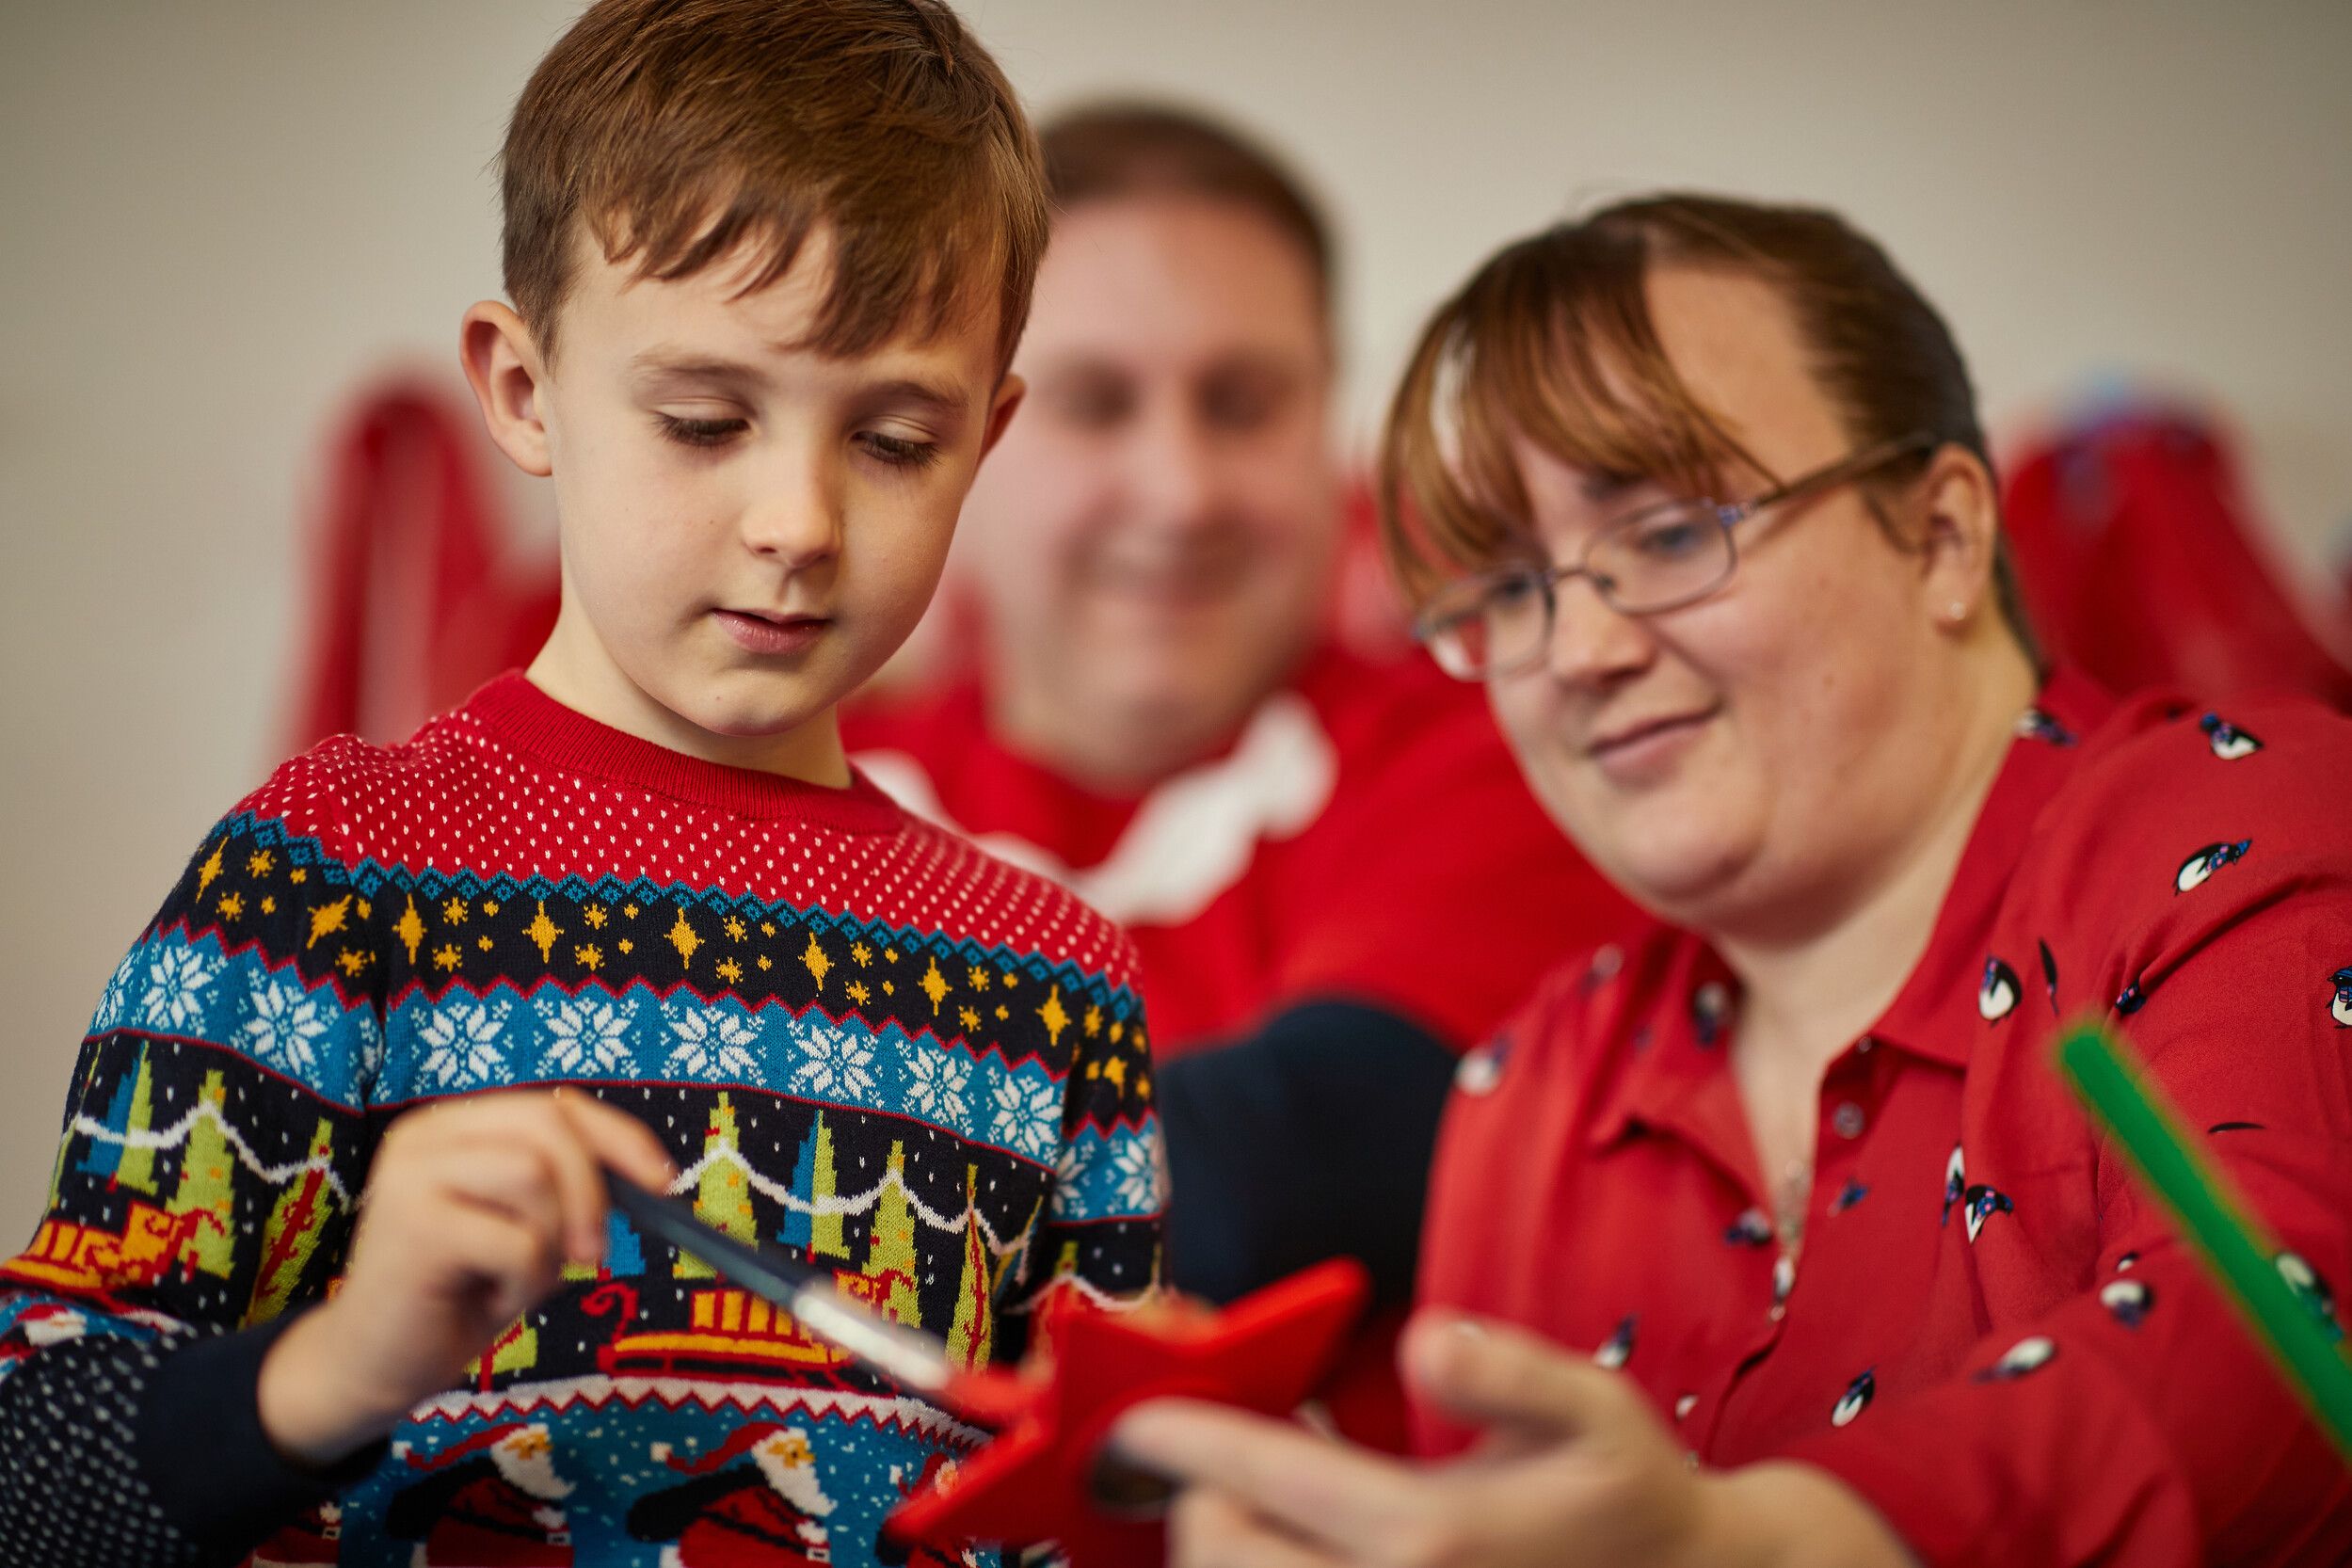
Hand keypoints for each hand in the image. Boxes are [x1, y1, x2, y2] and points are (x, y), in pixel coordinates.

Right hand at [257, 1088, 674, 1465]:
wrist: (375, 1365)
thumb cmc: (457, 1294)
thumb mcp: (522, 1225)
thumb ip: (564, 1187)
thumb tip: (648, 1174)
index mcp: (453, 1126)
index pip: (556, 1106)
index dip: (620, 1138)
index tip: (663, 1182)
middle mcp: (426, 1136)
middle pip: (548, 1125)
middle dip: (591, 1191)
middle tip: (592, 1254)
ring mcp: (412, 1175)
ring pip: (536, 1178)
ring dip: (548, 1245)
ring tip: (514, 1281)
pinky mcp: (414, 1225)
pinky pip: (516, 1241)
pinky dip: (524, 1282)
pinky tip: (490, 1301)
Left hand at [1112, 1312, 1914, 1567]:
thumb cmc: (1629, 1492)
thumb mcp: (1593, 1406)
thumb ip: (1507, 1368)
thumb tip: (1421, 1338)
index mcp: (1426, 1537)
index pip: (1254, 1479)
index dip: (1180, 1436)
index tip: (1137, 1416)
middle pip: (1217, 1553)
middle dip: (1200, 1494)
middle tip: (1227, 1452)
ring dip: (1230, 1542)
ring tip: (1265, 1496)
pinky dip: (1271, 1565)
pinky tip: (1312, 1534)